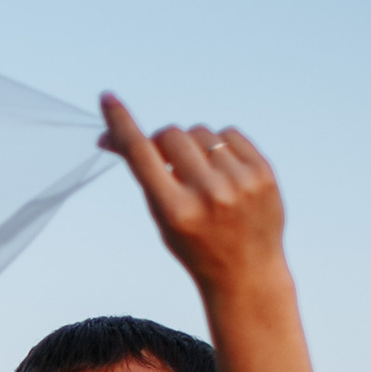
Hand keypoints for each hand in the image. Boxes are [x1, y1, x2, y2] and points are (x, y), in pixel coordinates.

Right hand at [97, 93, 287, 299]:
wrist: (246, 272)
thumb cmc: (195, 244)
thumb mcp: (162, 218)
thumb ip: (146, 176)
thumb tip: (115, 134)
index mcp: (174, 210)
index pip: (140, 153)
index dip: (121, 123)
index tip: (107, 98)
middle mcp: (207, 194)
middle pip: (171, 135)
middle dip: (164, 142)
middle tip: (168, 161)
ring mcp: (239, 182)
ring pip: (201, 132)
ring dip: (194, 146)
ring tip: (203, 175)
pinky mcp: (263, 173)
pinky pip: (230, 134)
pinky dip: (221, 145)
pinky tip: (224, 170)